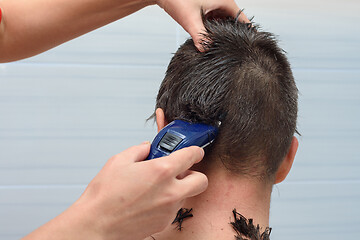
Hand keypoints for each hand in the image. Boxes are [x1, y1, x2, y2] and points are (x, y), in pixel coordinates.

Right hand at [77, 142, 207, 239]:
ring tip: (157, 186)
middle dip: (195, 174)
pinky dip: (167, 202)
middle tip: (181, 171)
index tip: (194, 152)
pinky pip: (173, 208)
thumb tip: (147, 148)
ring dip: (178, 188)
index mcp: (161, 171)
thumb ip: (139, 150)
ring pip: (186, 195)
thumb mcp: (119, 161)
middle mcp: (170, 191)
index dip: (195, 151)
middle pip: (201, 181)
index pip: (192, 156)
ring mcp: (169, 209)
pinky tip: (149, 200)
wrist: (96, 225)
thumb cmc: (104, 196)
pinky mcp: (164, 223)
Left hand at [156, 0, 249, 50]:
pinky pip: (214, 22)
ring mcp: (213, 6)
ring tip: (219, 47)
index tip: (248, 44)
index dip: (246, 32)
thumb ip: (199, 37)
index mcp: (224, 1)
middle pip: (233, 22)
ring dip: (220, 34)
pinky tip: (208, 40)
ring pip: (223, 23)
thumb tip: (206, 50)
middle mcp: (221, 2)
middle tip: (231, 51)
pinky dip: (212, 31)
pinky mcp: (205, 10)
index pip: (242, 19)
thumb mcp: (190, 20)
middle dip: (231, 36)